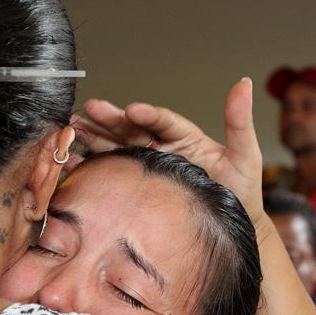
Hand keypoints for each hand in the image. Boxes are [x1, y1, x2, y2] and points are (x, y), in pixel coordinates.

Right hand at [72, 78, 264, 226]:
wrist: (232, 230)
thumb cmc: (241, 193)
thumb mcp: (245, 156)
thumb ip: (239, 122)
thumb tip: (244, 83)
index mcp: (184, 137)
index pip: (163, 121)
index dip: (149, 115)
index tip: (133, 110)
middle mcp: (161, 148)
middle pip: (132, 129)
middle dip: (110, 119)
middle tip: (90, 109)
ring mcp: (146, 167)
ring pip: (116, 147)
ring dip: (93, 137)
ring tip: (72, 127)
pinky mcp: (135, 187)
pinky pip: (110, 174)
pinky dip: (90, 167)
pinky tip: (70, 162)